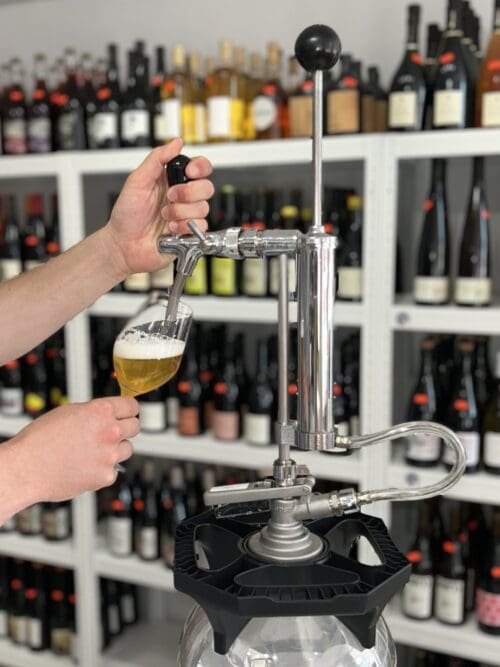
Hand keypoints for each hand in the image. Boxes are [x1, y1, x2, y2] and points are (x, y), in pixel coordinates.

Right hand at [12, 397, 138, 501]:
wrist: (26, 469)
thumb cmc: (40, 440)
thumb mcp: (69, 412)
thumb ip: (94, 413)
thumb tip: (108, 414)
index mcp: (101, 411)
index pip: (132, 406)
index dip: (129, 410)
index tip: (128, 413)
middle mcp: (110, 432)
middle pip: (135, 426)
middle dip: (125, 428)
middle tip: (112, 433)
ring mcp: (110, 455)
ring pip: (127, 449)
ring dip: (116, 450)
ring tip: (93, 452)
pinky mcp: (105, 476)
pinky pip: (113, 470)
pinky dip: (103, 470)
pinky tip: (86, 467)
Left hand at [103, 137, 213, 276]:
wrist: (124, 244)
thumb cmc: (126, 216)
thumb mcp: (136, 180)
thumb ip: (157, 158)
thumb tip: (176, 142)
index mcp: (172, 180)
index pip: (199, 167)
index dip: (200, 167)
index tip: (189, 172)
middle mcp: (182, 197)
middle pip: (206, 187)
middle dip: (188, 193)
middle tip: (170, 197)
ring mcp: (187, 215)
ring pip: (203, 208)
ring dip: (180, 212)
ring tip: (164, 216)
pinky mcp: (190, 233)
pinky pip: (201, 227)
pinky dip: (184, 226)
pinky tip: (171, 229)